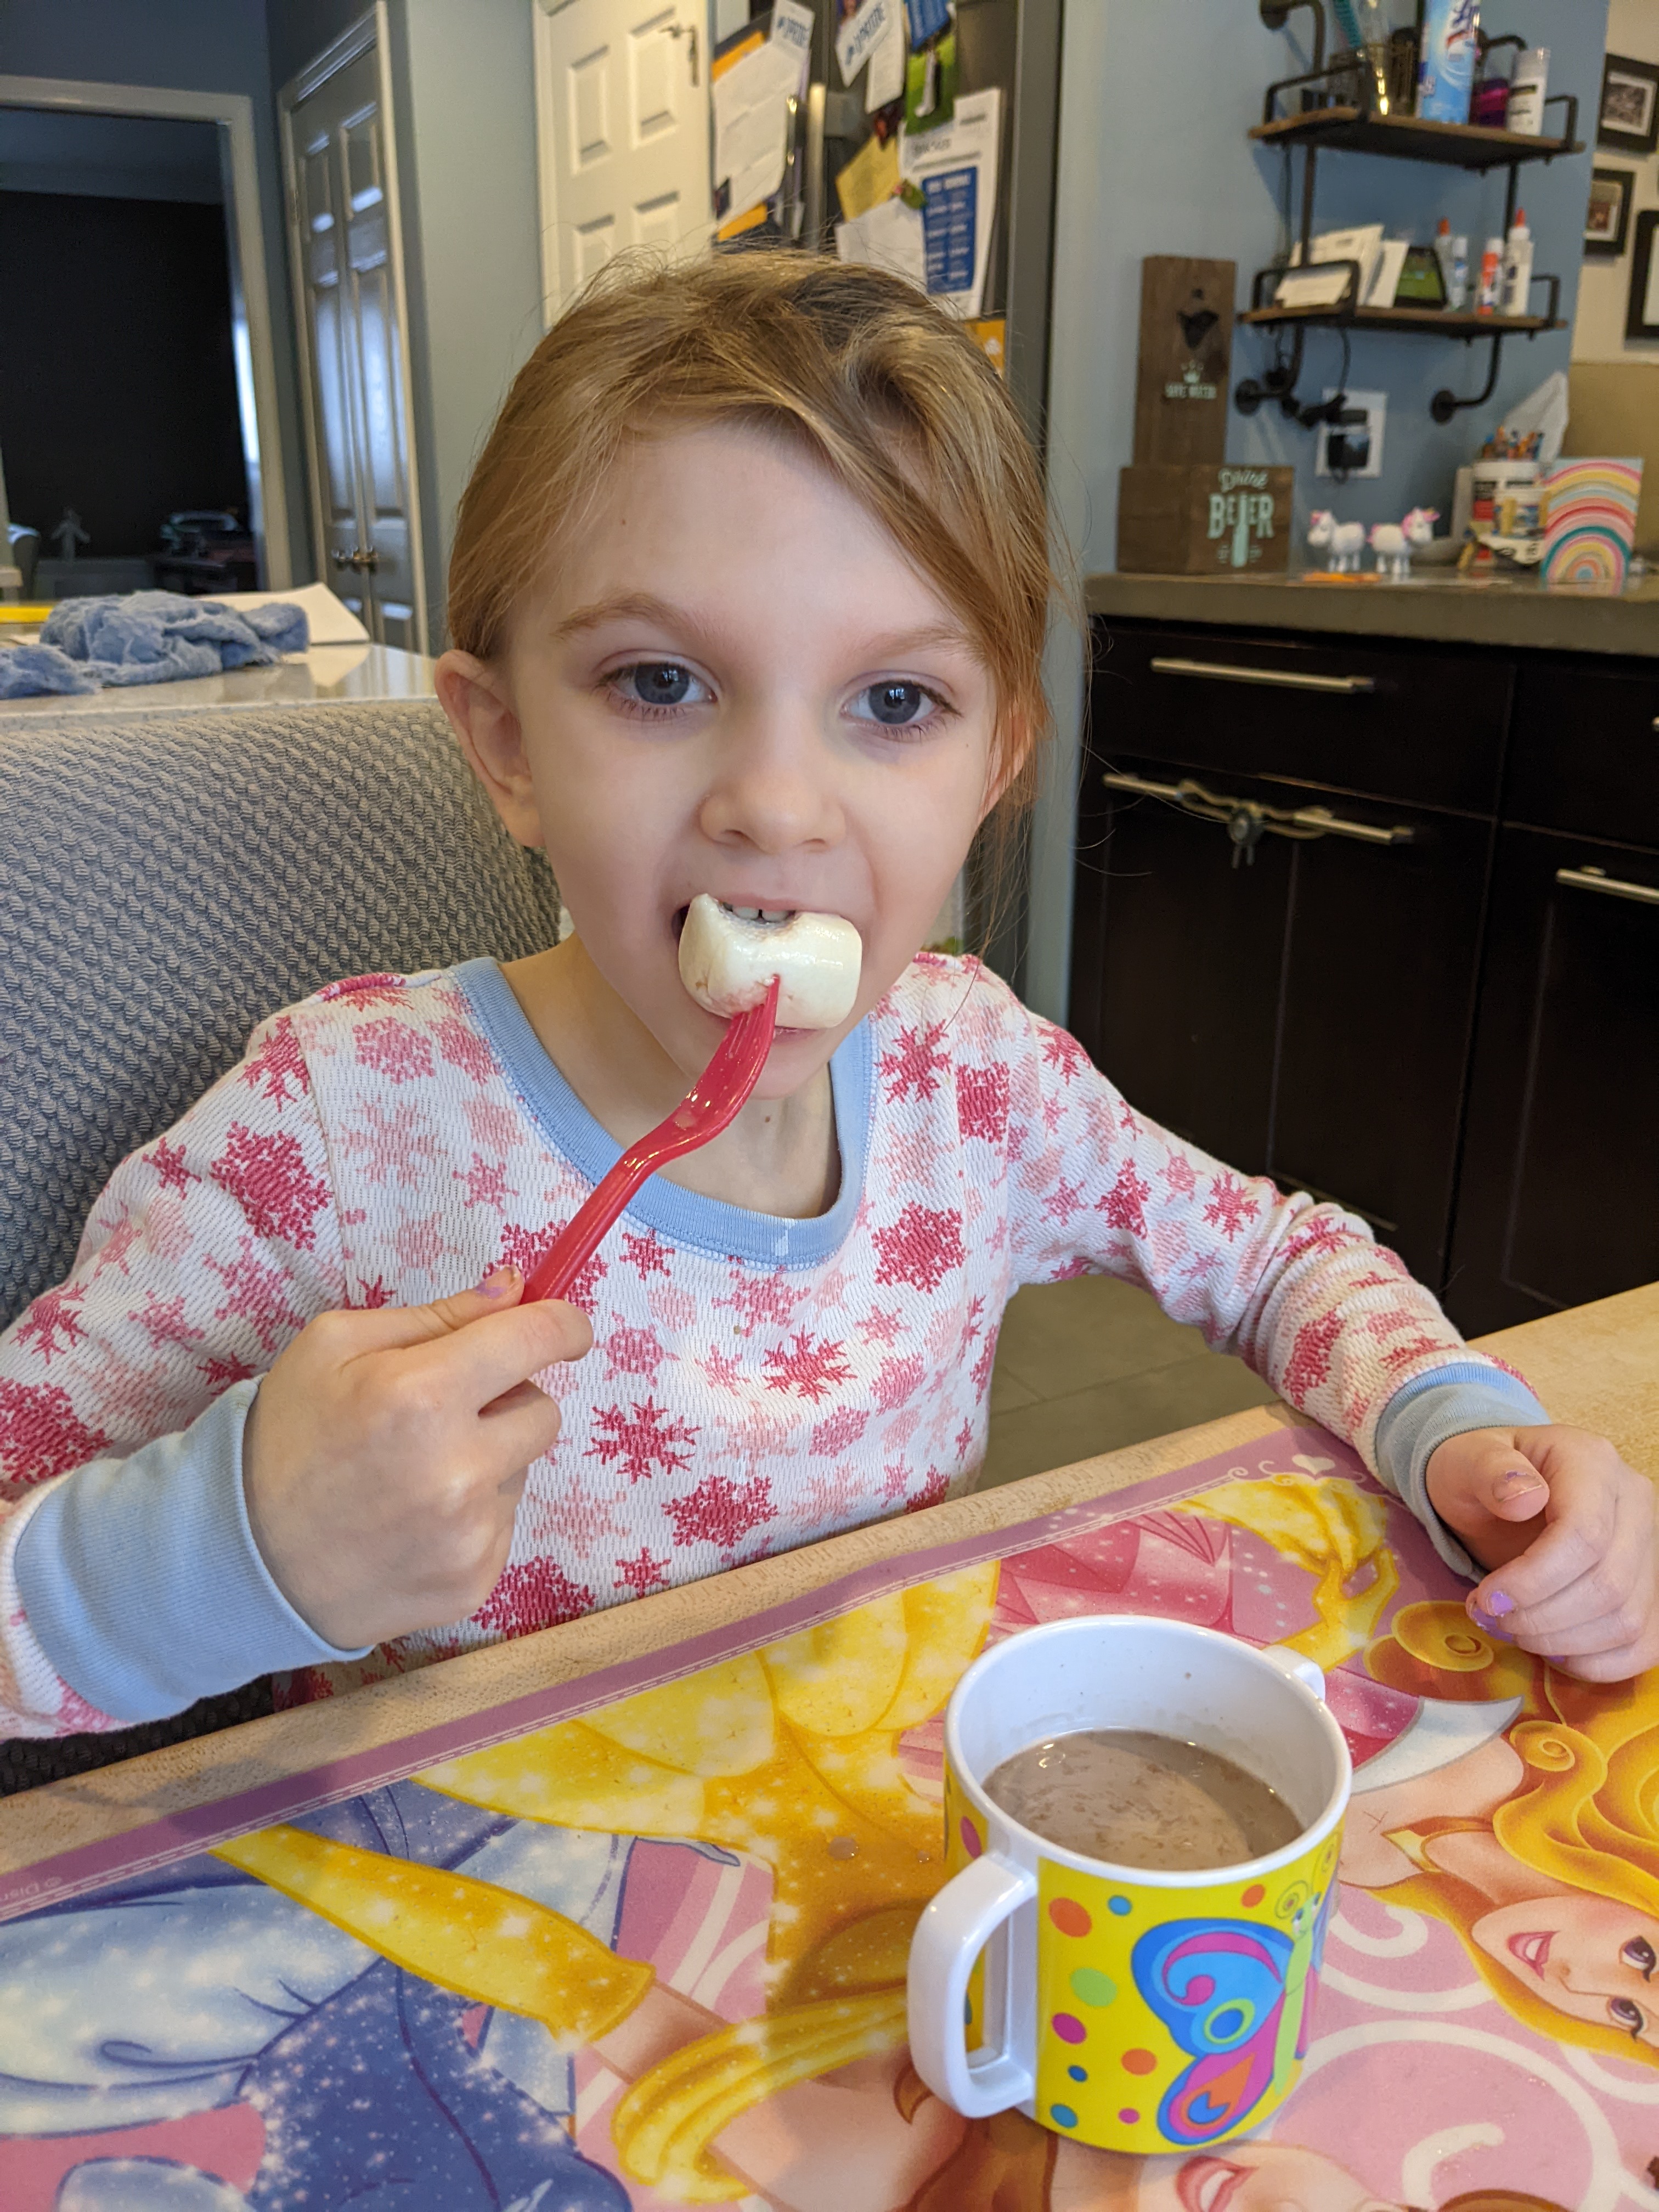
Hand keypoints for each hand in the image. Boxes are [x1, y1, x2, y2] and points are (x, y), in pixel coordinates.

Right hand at [244, 1264, 590, 1648]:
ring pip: (521, 1471)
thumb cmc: (287, 1436)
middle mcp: (459, 1469)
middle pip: (542, 1410)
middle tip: (443, 1411)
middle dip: (506, 1400)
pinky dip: (471, 1516)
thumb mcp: (335, 1346)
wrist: (241, 1558)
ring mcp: (470, 1536)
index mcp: (422, 1394)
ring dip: (486, 1460)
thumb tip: (515, 1290)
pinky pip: (503, 1526)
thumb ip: (436, 1315)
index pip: (536, 1340)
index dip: (561, 1325)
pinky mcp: (473, 1584)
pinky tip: (413, 1521)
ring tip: (413, 1474)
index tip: (564, 1329)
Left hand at [1426, 1424, 1658, 1682]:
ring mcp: (1650, 1549)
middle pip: (1608, 1586)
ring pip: (1627, 1621)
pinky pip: (1642, 1645)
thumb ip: (1488, 1470)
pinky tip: (1550, 1648)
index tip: (1487, 1598)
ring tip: (1510, 1628)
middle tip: (1489, 1617)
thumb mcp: (1466, 1460)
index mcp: (1593, 1463)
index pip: (1583, 1535)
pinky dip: (1594, 1662)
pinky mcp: (1650, 1589)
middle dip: (1540, 1618)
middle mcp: (1636, 1503)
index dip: (1533, 1580)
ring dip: (1560, 1642)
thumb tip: (1524, 1498)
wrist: (1502, 1491)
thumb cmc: (1481, 1474)